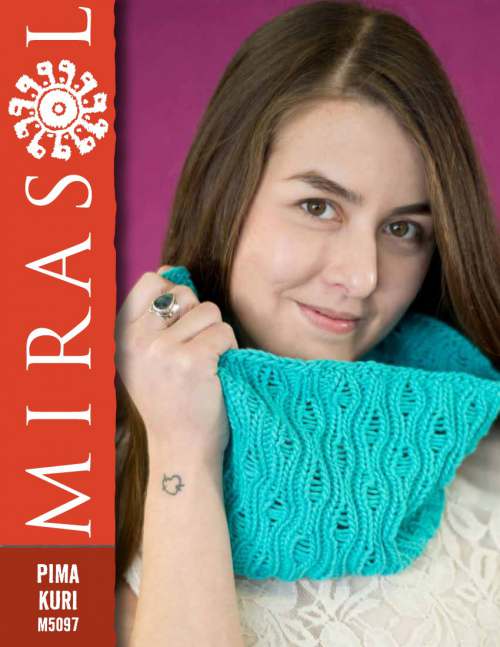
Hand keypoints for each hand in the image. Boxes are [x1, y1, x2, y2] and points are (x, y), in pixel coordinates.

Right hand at [115, 264, 238, 464]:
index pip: (150, 282)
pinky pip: (223, 333)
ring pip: (209, 312)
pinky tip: (215, 373)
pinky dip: (228, 351)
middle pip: (184, 294)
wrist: (180, 451)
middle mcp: (136, 340)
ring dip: (216, 335)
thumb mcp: (144, 359)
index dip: (173, 293)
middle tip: (194, 352)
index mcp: (122, 336)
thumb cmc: (169, 403)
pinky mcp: (192, 361)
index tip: (180, 323)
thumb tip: (169, 271)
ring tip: (205, 365)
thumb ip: (152, 318)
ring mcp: (162, 350)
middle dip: (198, 317)